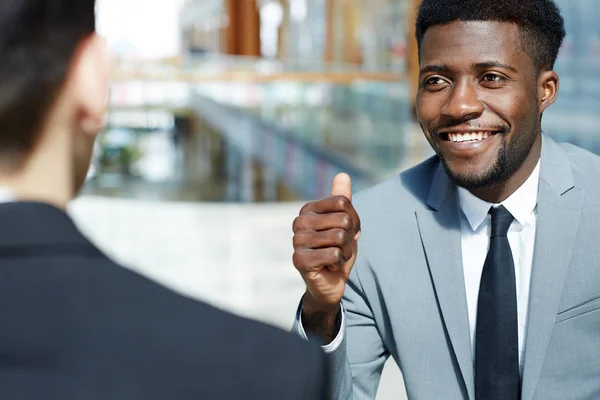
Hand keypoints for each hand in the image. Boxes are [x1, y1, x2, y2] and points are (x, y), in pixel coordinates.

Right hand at [293, 173, 360, 313]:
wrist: (330, 282)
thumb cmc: (337, 249)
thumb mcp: (345, 223)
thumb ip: (343, 200)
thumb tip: (343, 174)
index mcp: (308, 209)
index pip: (343, 203)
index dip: (353, 220)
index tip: (345, 232)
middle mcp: (299, 222)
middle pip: (343, 220)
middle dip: (349, 238)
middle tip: (339, 248)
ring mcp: (296, 241)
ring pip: (339, 237)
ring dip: (345, 251)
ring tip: (334, 257)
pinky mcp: (299, 260)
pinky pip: (333, 254)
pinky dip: (338, 263)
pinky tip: (328, 266)